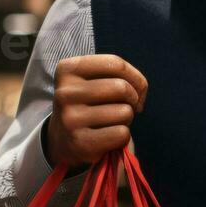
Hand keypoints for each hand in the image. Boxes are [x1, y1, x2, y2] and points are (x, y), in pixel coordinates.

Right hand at [45, 54, 147, 169]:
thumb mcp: (92, 80)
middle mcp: (65, 93)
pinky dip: (123, 137)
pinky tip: (109, 137)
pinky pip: (122, 133)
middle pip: (122, 87)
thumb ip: (117, 74)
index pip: (115, 63)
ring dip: (127, 119)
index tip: (134, 89)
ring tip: (112, 122)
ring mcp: (71, 119)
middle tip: (123, 107)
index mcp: (68, 70)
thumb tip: (140, 89)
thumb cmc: (89, 104)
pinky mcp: (81, 143)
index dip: (135, 78)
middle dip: (133, 99)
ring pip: (124, 112)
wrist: (65, 141)